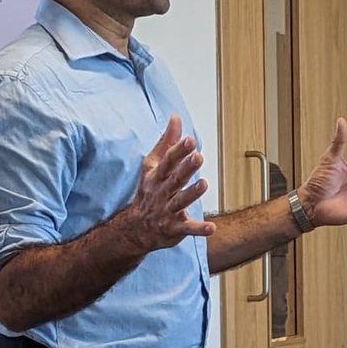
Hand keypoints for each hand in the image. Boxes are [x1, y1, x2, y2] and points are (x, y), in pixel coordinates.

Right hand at [123, 115, 214, 249]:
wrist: (135, 227)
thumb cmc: (149, 191)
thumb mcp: (153, 165)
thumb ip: (167, 142)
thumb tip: (176, 117)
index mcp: (157, 176)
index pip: (168, 161)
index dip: (178, 150)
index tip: (190, 140)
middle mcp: (162, 192)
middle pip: (175, 179)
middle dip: (186, 168)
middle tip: (198, 157)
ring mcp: (167, 211)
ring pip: (180, 201)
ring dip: (192, 193)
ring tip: (204, 184)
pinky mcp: (174, 228)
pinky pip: (187, 229)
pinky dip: (198, 229)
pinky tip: (211, 228)